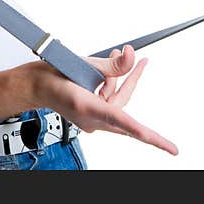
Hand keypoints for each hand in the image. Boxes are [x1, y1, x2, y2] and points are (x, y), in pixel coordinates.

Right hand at [32, 44, 177, 154]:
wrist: (34, 84)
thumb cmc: (52, 77)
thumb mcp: (84, 64)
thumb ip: (113, 64)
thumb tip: (132, 57)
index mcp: (89, 109)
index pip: (125, 123)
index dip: (149, 136)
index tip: (169, 148)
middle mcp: (92, 120)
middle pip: (124, 105)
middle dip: (130, 81)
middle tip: (143, 62)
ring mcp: (92, 120)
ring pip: (117, 101)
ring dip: (117, 79)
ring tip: (113, 56)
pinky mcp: (91, 114)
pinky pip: (109, 101)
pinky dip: (109, 84)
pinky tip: (105, 70)